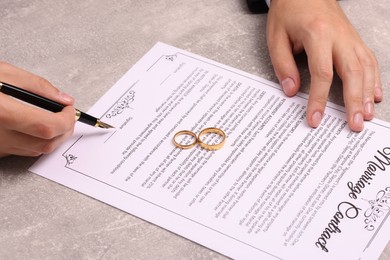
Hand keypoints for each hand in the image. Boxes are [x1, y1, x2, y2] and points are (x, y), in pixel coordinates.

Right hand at [0, 62, 75, 156]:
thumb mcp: (3, 72)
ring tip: (54, 119)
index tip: (69, 110)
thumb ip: (37, 86)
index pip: (47, 127)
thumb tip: (63, 99)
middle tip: (67, 116)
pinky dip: (36, 140)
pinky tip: (35, 126)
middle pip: (46, 144)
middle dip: (65, 131)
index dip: (66, 120)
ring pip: (36, 151)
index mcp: (1, 113)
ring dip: (53, 137)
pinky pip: (22, 151)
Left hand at [266, 0, 382, 130]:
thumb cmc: (289, 11)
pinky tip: (374, 95)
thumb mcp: (276, 37)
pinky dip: (374, 79)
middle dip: (353, 102)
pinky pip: (369, 60)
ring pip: (365, 68)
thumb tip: (292, 91)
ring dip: (367, 94)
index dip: (319, 100)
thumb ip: (283, 65)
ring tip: (366, 116)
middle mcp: (340, 37)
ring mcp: (350, 37)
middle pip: (352, 73)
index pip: (322, 74)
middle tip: (354, 125)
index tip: (315, 119)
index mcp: (318, 34)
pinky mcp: (354, 39)